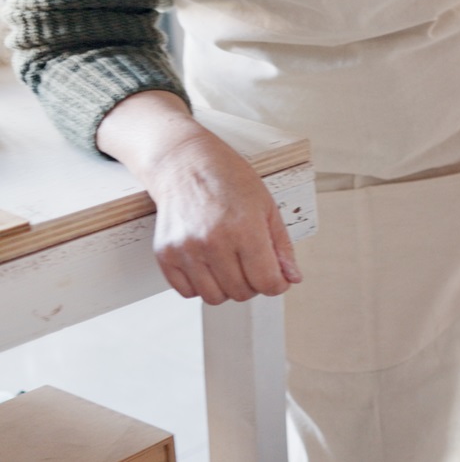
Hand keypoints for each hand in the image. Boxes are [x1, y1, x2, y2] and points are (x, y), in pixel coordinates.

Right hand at [145, 130, 301, 303]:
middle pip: (241, 292)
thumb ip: (281, 246)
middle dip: (253, 284)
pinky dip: (201, 285)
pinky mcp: (165, 254)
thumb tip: (291, 277)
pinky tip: (209, 265)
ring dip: (227, 287)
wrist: (186, 164)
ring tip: (231, 264)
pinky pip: (187, 291)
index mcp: (244, 229)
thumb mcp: (267, 207)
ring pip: (214, 297)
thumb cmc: (229, 180)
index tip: (277, 278)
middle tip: (253, 265)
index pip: (266, 281)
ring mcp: (186, 250)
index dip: (277, 284)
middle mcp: (213, 242)